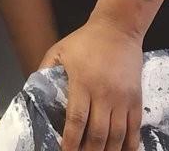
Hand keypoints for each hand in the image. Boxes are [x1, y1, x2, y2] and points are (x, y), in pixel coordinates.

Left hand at [39, 20, 142, 150]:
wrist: (118, 29)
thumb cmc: (85, 40)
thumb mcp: (59, 51)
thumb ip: (44, 71)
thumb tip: (33, 92)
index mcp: (82, 83)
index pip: (76, 120)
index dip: (71, 142)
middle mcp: (104, 94)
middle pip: (98, 134)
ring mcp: (122, 98)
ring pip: (117, 135)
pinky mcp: (136, 99)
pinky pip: (135, 128)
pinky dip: (130, 145)